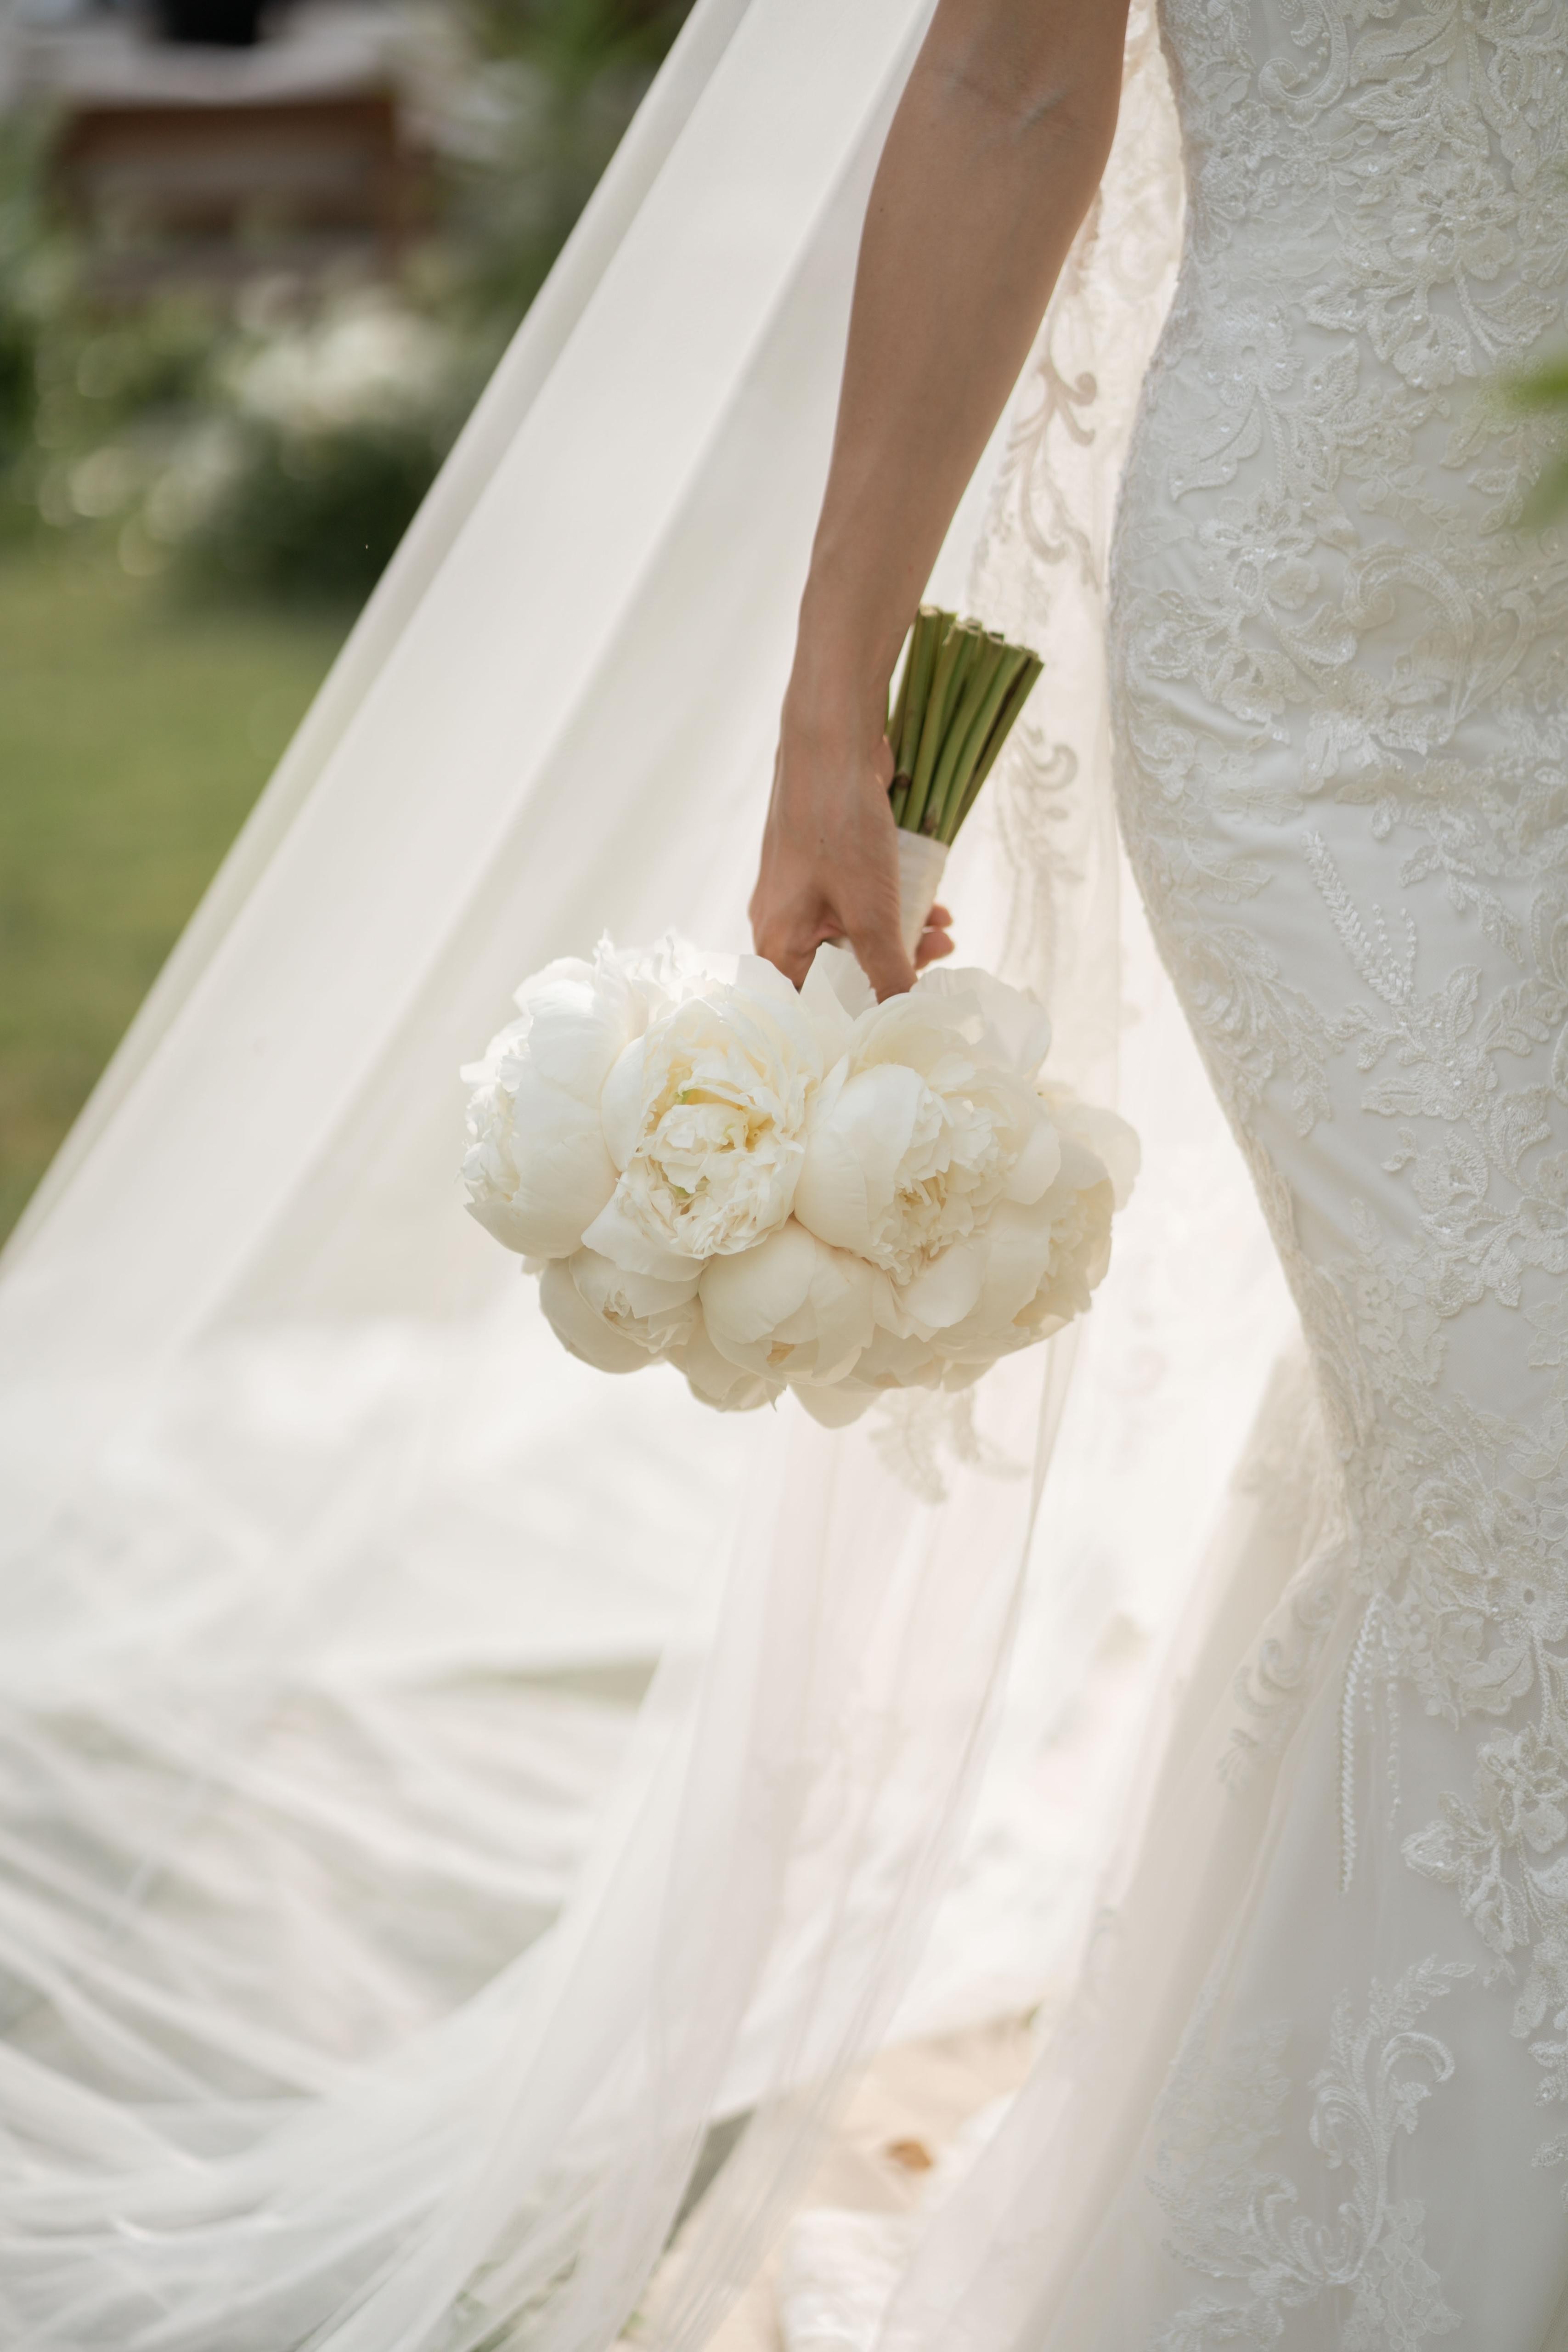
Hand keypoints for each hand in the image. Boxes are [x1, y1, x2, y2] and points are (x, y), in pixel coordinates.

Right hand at [749, 710, 954, 998]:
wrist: (830, 742)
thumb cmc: (838, 826)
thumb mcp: (872, 911)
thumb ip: (888, 972)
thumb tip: (905, 1019)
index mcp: (777, 943)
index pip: (811, 1008)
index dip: (856, 1018)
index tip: (900, 1017)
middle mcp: (782, 923)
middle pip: (838, 972)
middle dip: (893, 970)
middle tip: (938, 960)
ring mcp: (801, 893)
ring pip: (854, 937)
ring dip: (902, 938)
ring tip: (945, 930)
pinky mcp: (823, 867)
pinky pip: (858, 906)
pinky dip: (894, 910)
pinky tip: (933, 904)